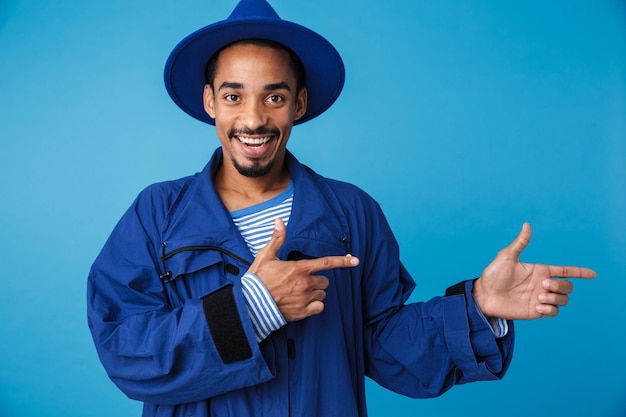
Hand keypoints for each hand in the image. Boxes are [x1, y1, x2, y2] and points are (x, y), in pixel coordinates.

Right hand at [248, 219, 359, 320]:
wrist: (249, 304)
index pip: (326, 263)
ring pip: (322, 294)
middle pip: (325, 281)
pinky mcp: (302, 312)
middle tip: (303, 280)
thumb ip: (277, 238)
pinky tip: (304, 303)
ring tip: (299, 292)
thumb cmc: (257, 279)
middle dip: (318, 280)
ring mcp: (304, 299)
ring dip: (315, 292)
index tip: (356, 261)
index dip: (343, 261)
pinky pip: (319, 307)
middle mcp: (305, 284)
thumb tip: (280, 220)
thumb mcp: (266, 255)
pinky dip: (315, 305)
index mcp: (299, 268)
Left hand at [473, 223, 595, 319]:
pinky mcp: (536, 311)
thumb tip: (527, 224)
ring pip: (564, 300)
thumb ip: (520, 243)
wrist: (484, 296)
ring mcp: (540, 298)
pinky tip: (537, 306)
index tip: (594, 274)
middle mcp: (543, 284)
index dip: (580, 272)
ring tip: (538, 297)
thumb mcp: (506, 257)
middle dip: (560, 286)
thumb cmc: (493, 275)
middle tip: (541, 286)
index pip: (566, 271)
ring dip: (555, 298)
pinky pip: (554, 312)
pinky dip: (550, 309)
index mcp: (540, 271)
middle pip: (568, 286)